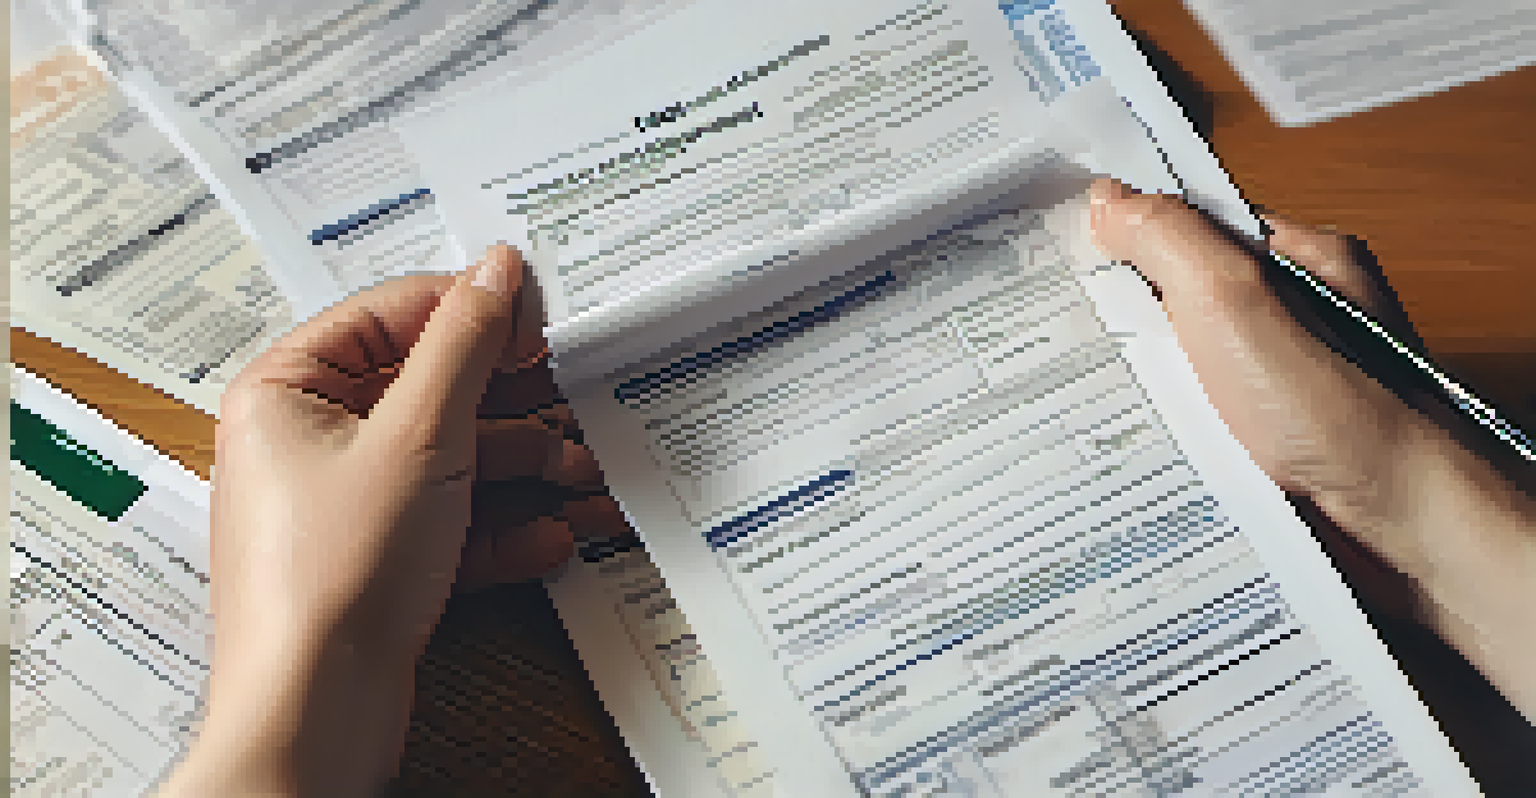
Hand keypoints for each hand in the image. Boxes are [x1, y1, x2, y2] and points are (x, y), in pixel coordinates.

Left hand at [158, 245, 628, 796]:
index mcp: (287, 390)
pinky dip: (502, 530)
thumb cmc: (333, 575)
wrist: (316, 711)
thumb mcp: (420, 433)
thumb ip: (464, 343)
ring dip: (524, 472)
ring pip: (450, 463)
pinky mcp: (377, 562)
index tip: (532, 320)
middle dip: (513, 409)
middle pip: (431, 392)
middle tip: (570, 404)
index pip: (389, 314)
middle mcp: (308, 443)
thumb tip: (495, 269)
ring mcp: (345, 507)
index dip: (468, 311)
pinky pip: (449, 525)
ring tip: (581, 481)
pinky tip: (551, 539)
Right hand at [1087, 177, 1535, 723]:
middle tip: (1065, 321)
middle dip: (1128, 311)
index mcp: (1305, 261)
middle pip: (1187, 295)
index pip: (1199, 225)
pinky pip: (1198, 422)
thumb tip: (1110, 201)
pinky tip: (1134, 437)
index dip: (1133, 231)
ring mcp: (1286, 384)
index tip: (1071, 244)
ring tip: (1088, 384)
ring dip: (1144, 380)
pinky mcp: (1272, 443)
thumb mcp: (1238, 301)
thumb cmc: (1343, 415)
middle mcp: (1300, 318)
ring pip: (1187, 366)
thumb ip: (1171, 239)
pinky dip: (1166, 429)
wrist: (1403, 531)